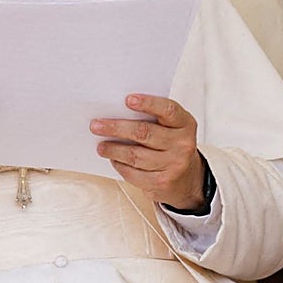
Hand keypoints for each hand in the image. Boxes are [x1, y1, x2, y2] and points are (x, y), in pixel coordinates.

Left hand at [90, 94, 206, 209]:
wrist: (186, 178)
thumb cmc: (170, 145)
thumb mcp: (170, 127)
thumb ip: (152, 117)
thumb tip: (116, 110)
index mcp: (185, 124)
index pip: (168, 109)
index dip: (148, 103)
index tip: (127, 99)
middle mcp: (183, 144)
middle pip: (145, 133)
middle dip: (117, 128)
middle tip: (96, 125)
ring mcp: (174, 165)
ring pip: (136, 155)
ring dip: (114, 150)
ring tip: (101, 146)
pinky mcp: (162, 183)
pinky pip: (134, 174)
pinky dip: (120, 165)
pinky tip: (114, 159)